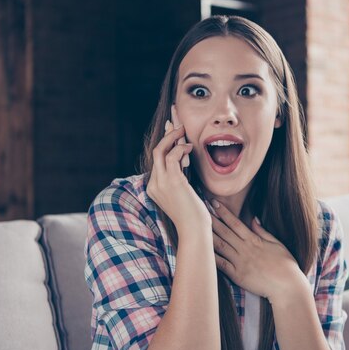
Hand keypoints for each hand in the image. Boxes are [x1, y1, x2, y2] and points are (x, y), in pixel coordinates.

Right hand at [146, 112, 210, 233]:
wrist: (194, 230)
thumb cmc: (193, 214)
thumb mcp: (183, 192)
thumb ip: (180, 176)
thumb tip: (183, 159)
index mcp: (154, 187)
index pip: (157, 159)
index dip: (165, 141)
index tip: (172, 129)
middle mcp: (154, 184)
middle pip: (156, 151)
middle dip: (166, 133)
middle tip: (175, 119)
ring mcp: (161, 183)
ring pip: (161, 150)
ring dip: (173, 137)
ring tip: (184, 129)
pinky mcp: (172, 182)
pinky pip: (172, 157)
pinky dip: (181, 149)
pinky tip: (190, 147)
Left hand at [210, 200, 307, 301]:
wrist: (287, 286)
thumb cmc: (285, 265)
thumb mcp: (277, 243)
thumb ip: (263, 231)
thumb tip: (254, 218)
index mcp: (254, 240)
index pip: (235, 223)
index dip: (224, 212)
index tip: (214, 203)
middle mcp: (245, 249)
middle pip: (225, 232)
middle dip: (212, 220)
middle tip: (200, 209)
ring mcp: (240, 262)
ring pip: (220, 246)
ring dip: (208, 235)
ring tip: (197, 226)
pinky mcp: (237, 276)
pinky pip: (221, 265)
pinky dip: (211, 257)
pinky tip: (201, 251)